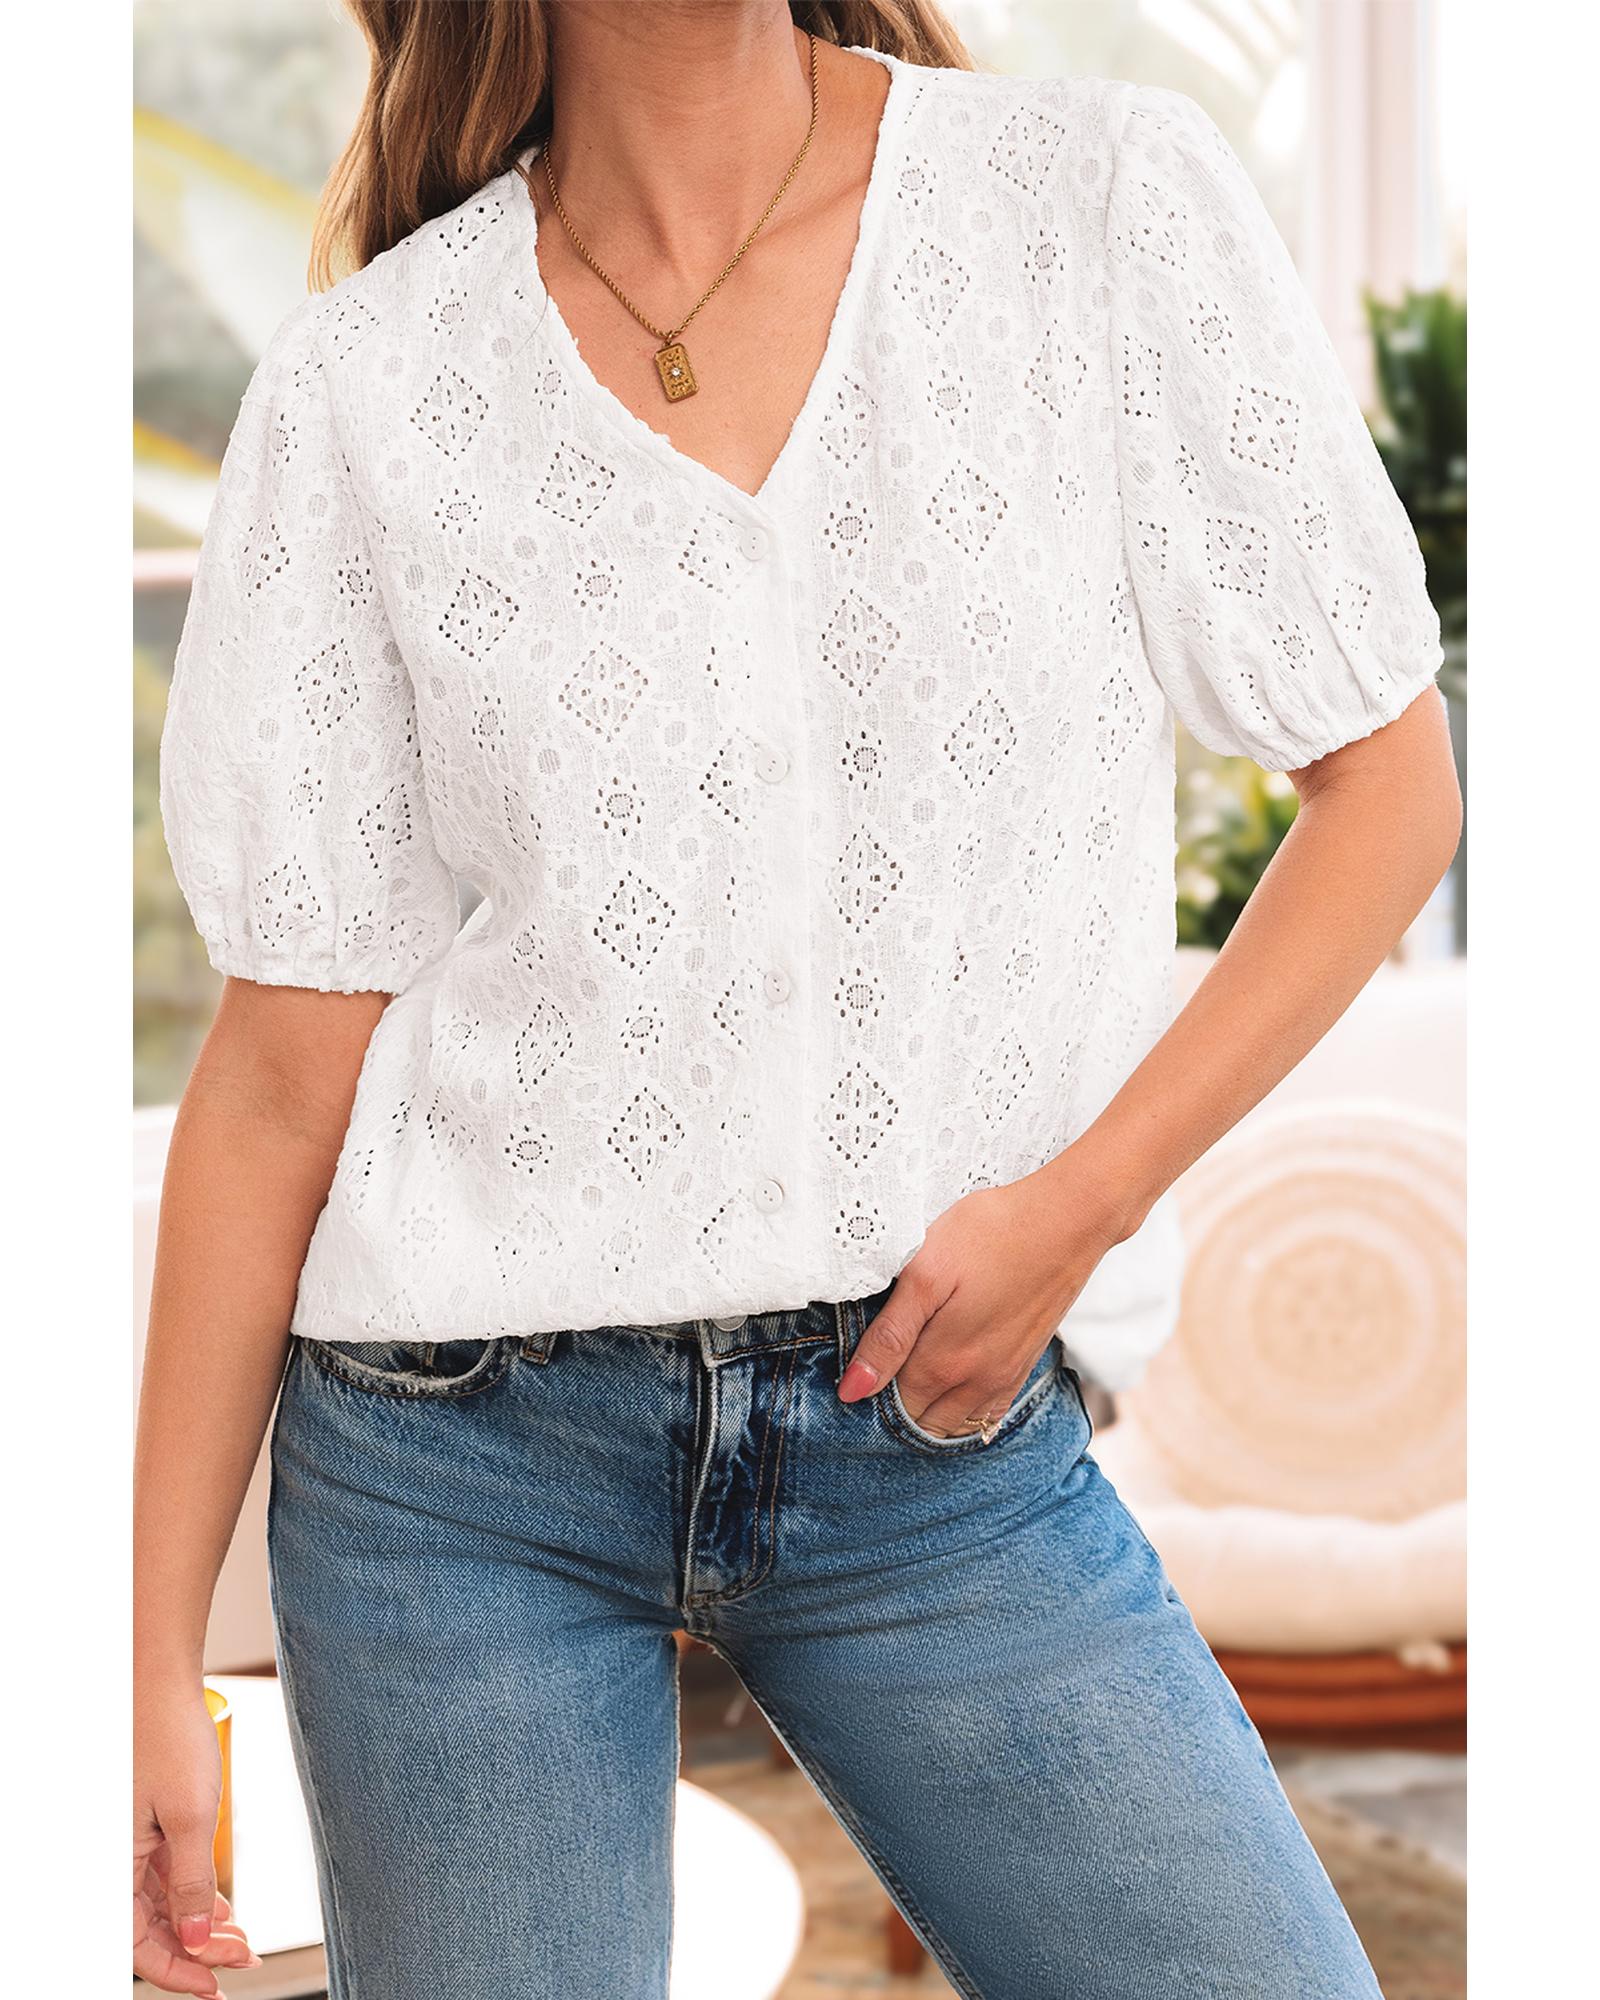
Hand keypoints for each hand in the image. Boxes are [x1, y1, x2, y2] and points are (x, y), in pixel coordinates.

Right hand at [134, 1681, 260, 1993]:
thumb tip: (198, 1940)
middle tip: (243, 1956)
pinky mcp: (147, 1826)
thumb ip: (191, 1883)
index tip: (216, 1985)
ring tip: (241, 1936)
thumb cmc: (168, 1737)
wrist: (160, 1682)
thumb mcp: (190, 1816)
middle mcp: (116, 1859)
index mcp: (113, 1864)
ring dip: (199, 1924)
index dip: (178, 1970)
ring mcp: (132, 1844)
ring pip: (162, 1904)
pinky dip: (194, 1895)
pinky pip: (165, 1877)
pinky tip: (223, 1908)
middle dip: (197, 1949)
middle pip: (152, 1928)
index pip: (139, 1943)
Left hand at [837, 1150, 1126, 1435]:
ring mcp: (1004, 1377)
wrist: (1068, 1219)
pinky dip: (962, 1413)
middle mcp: (976, 1382)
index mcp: (943, 1362)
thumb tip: (852, 1390)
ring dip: (926, 1413)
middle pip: (919, 1420)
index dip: (866, 1386)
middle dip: (893, 1405)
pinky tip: (950, 1388)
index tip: (853, 1363)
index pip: (888, 1402)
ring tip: (908, 1377)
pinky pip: (987, 1414)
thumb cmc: (991, 1232)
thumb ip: (890, 1335)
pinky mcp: (1025, 1365)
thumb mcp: (926, 1272)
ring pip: (953, 1424)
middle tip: (877, 1366)